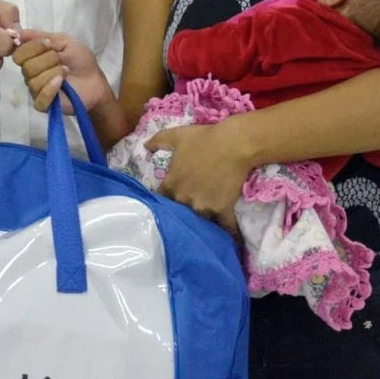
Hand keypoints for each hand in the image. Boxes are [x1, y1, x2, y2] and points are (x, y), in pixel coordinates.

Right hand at [13, 29, 113, 113]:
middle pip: (27, 66)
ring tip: (66, 72)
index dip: (33, 47)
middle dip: (48, 60)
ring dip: (54, 73)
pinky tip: (61, 83)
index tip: (49, 45)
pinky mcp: (42, 104)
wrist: (95, 82)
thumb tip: (17, 32)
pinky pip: (39, 97)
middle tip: (62, 61)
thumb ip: (40, 36)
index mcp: (32, 58)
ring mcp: (35, 90)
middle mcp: (30, 74)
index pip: (19, 53)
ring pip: (34, 81)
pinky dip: (51, 88)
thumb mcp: (63, 41)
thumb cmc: (80, 61)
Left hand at [146, 122, 252, 236]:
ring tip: (204, 230)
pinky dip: (229, 234)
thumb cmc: (204, 138)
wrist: (234, 144)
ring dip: (201, 225)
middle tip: (186, 215)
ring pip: (199, 221)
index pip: (160, 200)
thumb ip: (158, 140)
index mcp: (171, 184)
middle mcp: (184, 199)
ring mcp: (203, 206)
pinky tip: (231, 243)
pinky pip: (225, 226)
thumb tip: (145, 146)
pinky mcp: (222, 209)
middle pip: (179, 214)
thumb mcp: (177, 135)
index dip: (163, 203)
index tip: (165, 205)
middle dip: (182, 214)